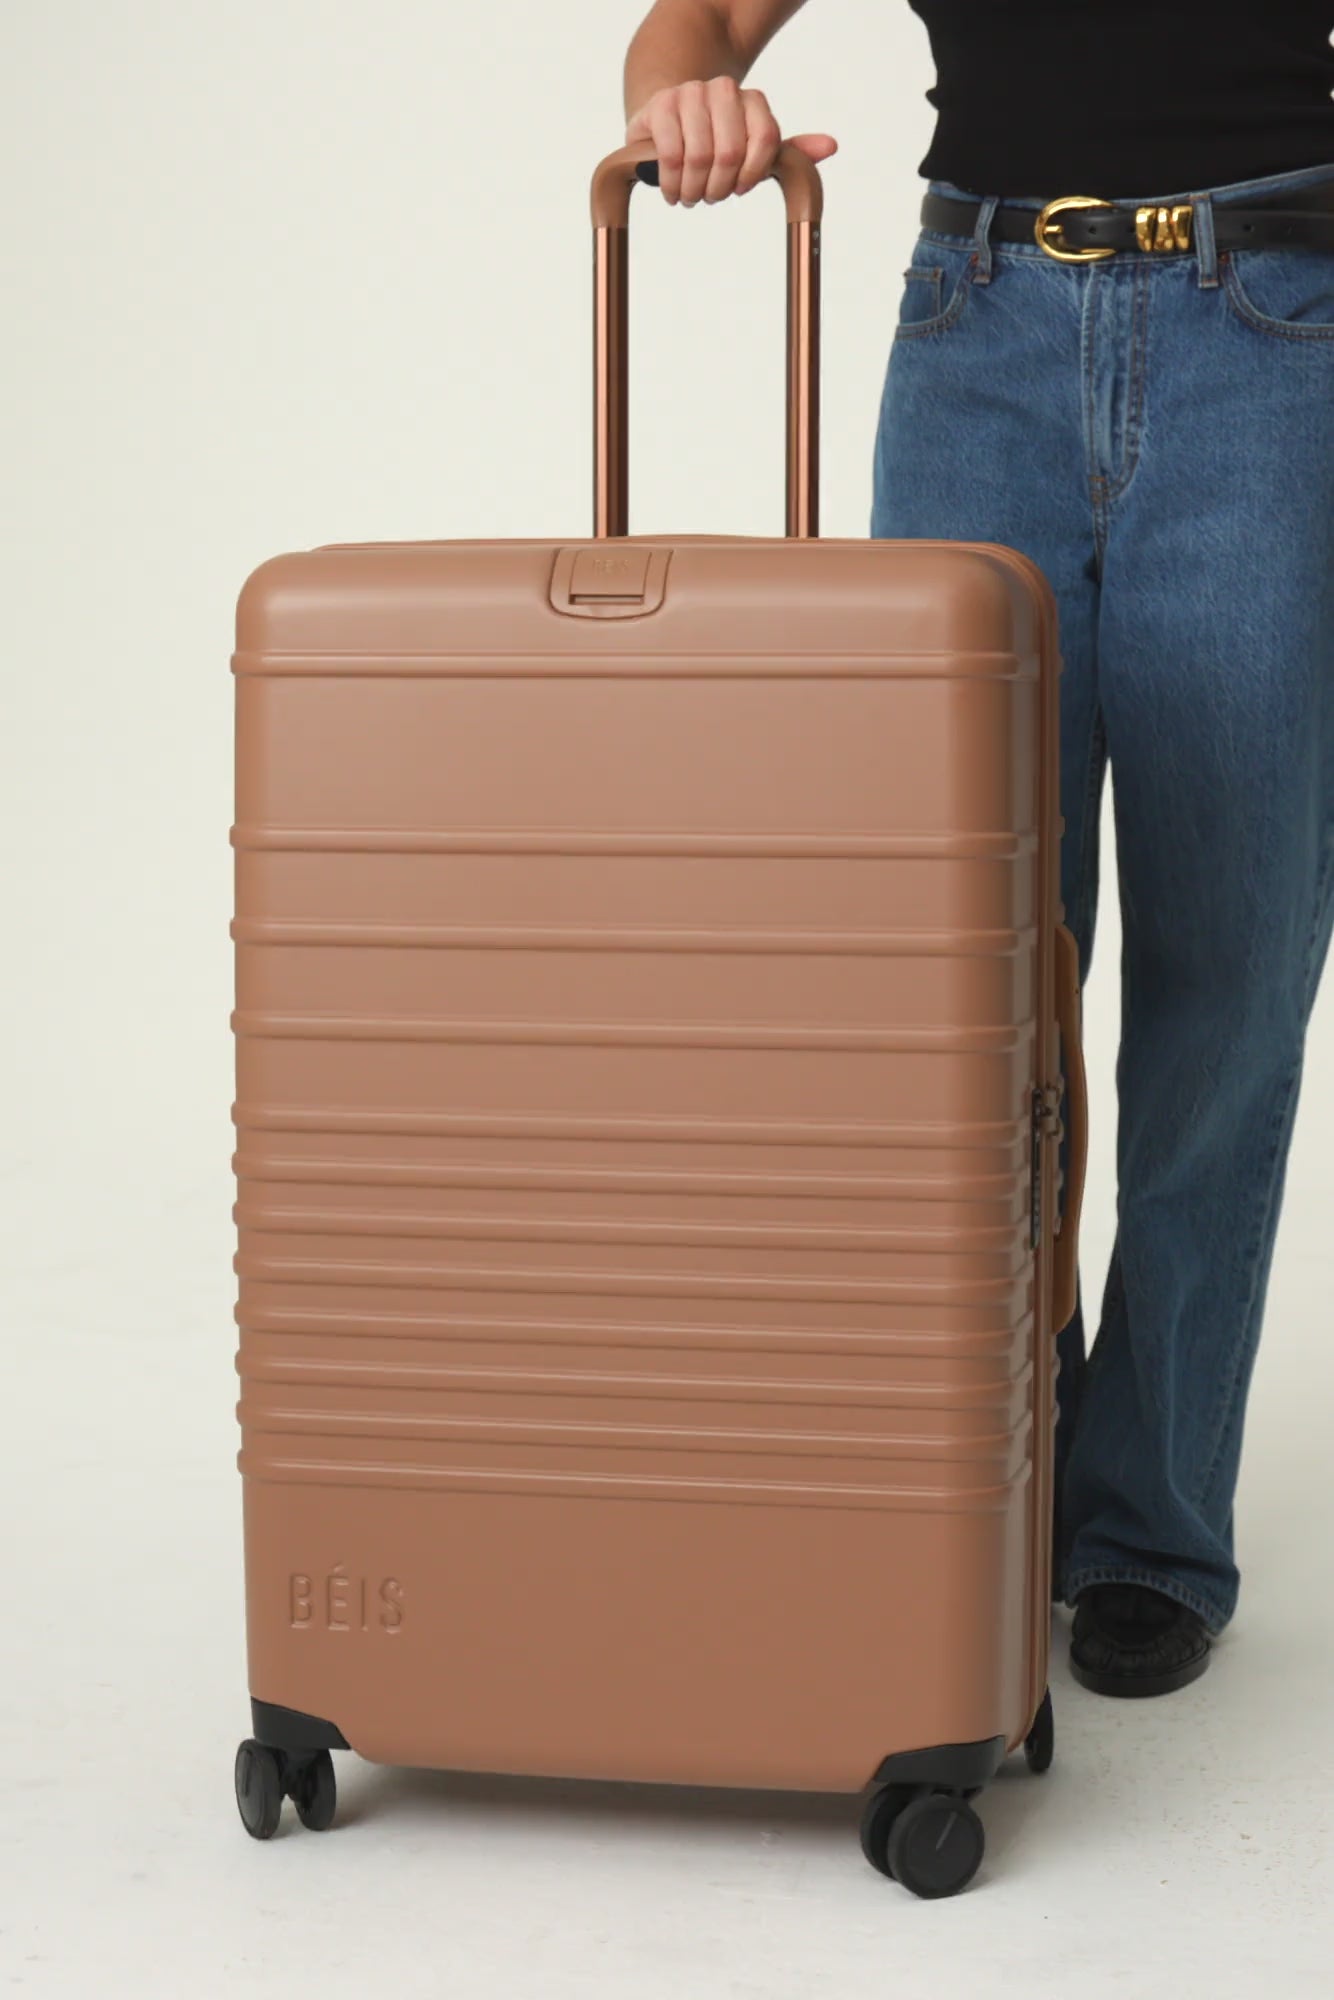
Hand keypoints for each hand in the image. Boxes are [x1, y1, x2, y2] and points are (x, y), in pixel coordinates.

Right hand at [626, 77, 835, 206]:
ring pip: (701, 156)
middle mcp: (724, 90)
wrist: (668, 116)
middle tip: (711, 197)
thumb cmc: (715, 138)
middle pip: (731, 153)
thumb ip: (789, 151)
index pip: (766, 140)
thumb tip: (830, 146)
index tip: (739, 188)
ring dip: (695, 190)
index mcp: (753, 100)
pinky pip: (672, 154)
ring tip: (690, 196)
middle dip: (720, 188)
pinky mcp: (661, 105)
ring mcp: (690, 94)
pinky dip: (672, 183)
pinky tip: (672, 192)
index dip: (752, 174)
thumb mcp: (753, 148)